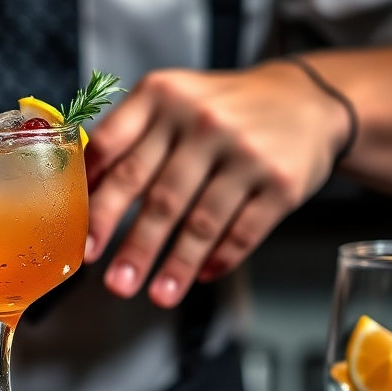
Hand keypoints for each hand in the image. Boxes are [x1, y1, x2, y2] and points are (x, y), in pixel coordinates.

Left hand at [83, 61, 351, 305]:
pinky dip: (221, 258)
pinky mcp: (282, 182)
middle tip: (114, 281)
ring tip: (157, 295)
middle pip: (157, 194)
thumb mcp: (170, 100)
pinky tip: (202, 275)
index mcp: (162, 95)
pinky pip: (244, 230)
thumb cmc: (222, 107)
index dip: (96, 200)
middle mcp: (202, 120)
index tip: (85, 240)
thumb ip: (128, 137)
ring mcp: (245, 152)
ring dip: (175, 265)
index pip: (115, 150)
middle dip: (132, 245)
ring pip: (201, 221)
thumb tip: (85, 190)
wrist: (305, 99)